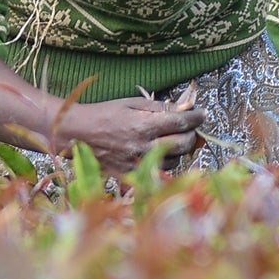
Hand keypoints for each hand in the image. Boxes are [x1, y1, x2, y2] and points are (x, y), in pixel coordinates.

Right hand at [54, 96, 202, 171]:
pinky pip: (157, 173)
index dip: (196, 117)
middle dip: (191, 134)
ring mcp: (136, 163)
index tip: (202, 114)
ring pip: (173, 161)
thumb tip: (184, 109)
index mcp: (143, 125)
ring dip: (178, 150)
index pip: (181, 122)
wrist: (76, 133)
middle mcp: (142, 146)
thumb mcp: (131, 103)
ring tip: (173, 139)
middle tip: (190, 128)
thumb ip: (158, 107)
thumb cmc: (104, 114)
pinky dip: (164, 163)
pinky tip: (161, 154)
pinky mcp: (129, 175)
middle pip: (182, 144)